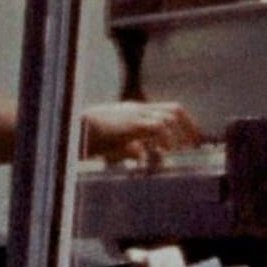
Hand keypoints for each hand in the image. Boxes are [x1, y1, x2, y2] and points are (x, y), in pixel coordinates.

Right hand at [78, 99, 208, 169]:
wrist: (72, 130)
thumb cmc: (88, 138)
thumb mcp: (112, 144)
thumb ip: (128, 149)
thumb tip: (140, 157)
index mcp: (134, 111)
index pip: (168, 110)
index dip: (184, 124)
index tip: (192, 140)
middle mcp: (137, 109)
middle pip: (174, 110)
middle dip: (188, 128)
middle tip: (194, 146)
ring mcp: (134, 114)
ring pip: (168, 118)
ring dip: (177, 136)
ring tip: (179, 153)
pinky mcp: (130, 123)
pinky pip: (156, 128)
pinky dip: (164, 141)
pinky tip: (163, 155)